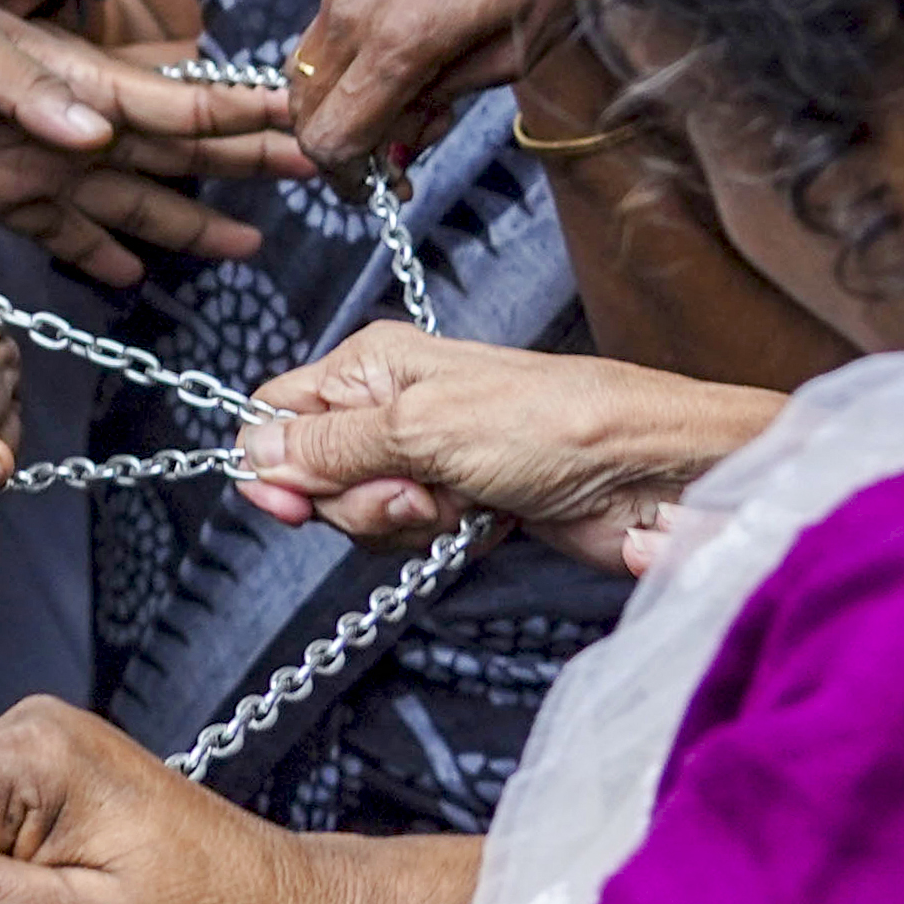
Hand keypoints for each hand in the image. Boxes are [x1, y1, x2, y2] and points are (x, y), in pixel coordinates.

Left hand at [0, 0, 283, 283]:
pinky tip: (134, 273)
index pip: (173, 107)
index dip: (238, 117)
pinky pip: (63, 230)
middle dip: (241, 165)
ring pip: (133, 198)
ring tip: (247, 245)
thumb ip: (28, 89)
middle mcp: (70, 125)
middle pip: (173, 154)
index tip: (304, 117)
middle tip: (314, 170)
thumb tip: (96, 134)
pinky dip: (99, 253)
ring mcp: (38, 162)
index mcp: (72, 83)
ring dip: (187, 222)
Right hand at [236, 324, 779, 578]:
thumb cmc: (555, 424)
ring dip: (406, 523)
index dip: (275, 462)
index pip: (279, 410)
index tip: (290, 502)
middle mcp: (395, 405)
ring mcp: (429, 456)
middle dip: (359, 501)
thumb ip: (329, 444)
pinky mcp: (462, 500)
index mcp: (375, 364)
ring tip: (461, 501)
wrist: (649, 472)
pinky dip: (442, 539)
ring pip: (363, 513)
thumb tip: (253, 451)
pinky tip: (483, 519)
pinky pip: (412, 536)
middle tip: (417, 490)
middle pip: (316, 475)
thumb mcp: (422, 426)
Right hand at [279, 0, 575, 170]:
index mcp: (396, 44)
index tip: (386, 190)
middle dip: (342, 148)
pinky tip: (397, 72)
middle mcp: (354, 15)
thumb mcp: (513, 54)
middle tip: (398, 160)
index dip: (350, 179)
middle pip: (305, 110)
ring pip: (306, 74)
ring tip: (407, 112)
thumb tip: (400, 136)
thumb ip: (444, 99)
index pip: (331, 137)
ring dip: (340, 108)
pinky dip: (342, 72)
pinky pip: (323, 38)